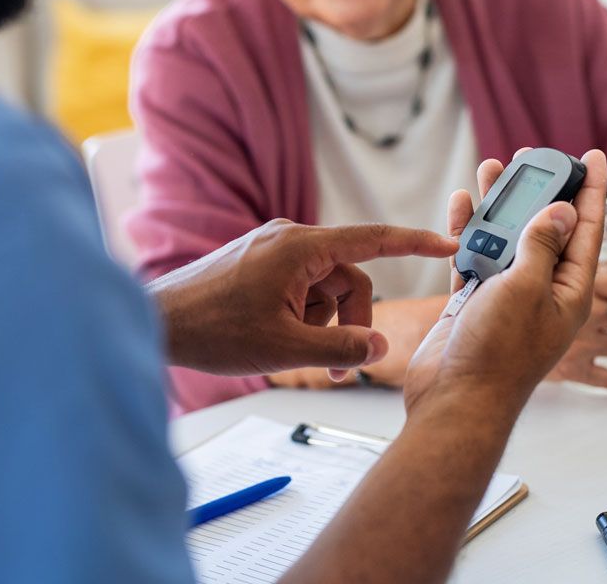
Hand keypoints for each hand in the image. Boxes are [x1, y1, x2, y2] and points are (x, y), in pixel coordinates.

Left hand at [149, 220, 458, 378]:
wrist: (158, 324)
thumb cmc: (214, 332)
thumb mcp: (285, 348)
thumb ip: (341, 347)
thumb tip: (381, 347)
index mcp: (300, 247)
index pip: (373, 239)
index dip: (415, 243)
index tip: (448, 242)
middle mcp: (289, 239)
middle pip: (349, 278)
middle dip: (351, 322)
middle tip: (340, 368)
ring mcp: (271, 250)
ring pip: (324, 288)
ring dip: (323, 324)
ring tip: (295, 354)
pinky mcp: (259, 263)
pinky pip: (300, 288)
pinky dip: (302, 317)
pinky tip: (278, 340)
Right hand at [405, 150, 606, 413]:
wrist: (456, 397)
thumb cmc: (499, 352)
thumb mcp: (527, 288)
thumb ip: (543, 246)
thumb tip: (562, 211)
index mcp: (570, 290)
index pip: (587, 230)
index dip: (591, 190)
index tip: (592, 156)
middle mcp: (542, 290)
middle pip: (545, 228)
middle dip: (540, 190)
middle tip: (534, 157)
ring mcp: (507, 297)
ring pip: (507, 239)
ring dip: (499, 205)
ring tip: (493, 169)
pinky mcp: (475, 301)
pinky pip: (475, 257)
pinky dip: (468, 232)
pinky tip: (463, 207)